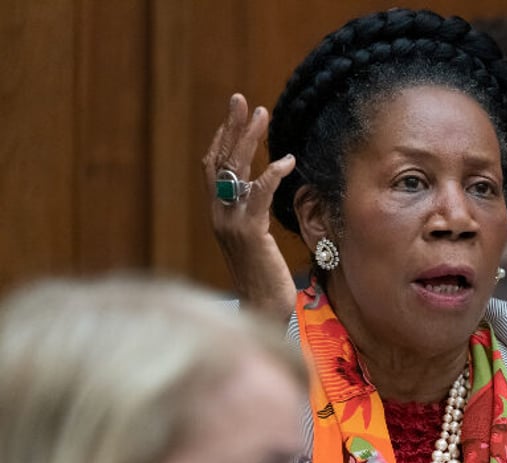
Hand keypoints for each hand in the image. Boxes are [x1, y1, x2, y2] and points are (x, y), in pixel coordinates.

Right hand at [202, 93, 297, 321]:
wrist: (263, 313)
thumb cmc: (267, 282)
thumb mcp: (257, 243)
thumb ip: (255, 218)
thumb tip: (264, 194)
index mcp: (219, 217)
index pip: (213, 170)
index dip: (221, 139)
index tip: (234, 115)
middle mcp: (219, 217)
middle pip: (219, 162)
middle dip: (230, 127)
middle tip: (241, 99)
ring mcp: (230, 225)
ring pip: (234, 172)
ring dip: (248, 139)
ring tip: (261, 114)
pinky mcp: (249, 234)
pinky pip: (258, 195)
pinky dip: (271, 174)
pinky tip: (287, 160)